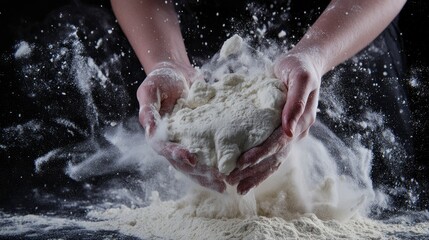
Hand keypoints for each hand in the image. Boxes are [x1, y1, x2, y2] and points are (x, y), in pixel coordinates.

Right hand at [137, 62, 225, 192]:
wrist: (177, 72)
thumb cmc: (160, 80)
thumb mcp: (149, 90)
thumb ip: (147, 108)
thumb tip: (148, 128)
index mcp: (157, 135)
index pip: (165, 150)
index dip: (177, 156)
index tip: (192, 159)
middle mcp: (172, 142)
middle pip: (183, 163)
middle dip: (199, 173)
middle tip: (217, 180)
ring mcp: (187, 141)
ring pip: (197, 164)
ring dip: (209, 175)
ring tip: (226, 183)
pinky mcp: (201, 137)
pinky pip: (209, 152)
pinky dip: (219, 160)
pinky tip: (233, 167)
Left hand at [226, 53, 321, 194]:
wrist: (303, 65)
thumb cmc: (299, 68)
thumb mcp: (301, 78)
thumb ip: (296, 101)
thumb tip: (288, 129)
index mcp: (301, 121)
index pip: (279, 142)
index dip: (261, 153)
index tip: (242, 161)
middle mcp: (296, 132)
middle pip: (274, 157)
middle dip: (253, 171)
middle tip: (231, 180)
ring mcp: (290, 134)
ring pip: (273, 161)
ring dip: (255, 175)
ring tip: (237, 187)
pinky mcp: (281, 133)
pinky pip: (271, 155)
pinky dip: (259, 168)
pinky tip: (246, 177)